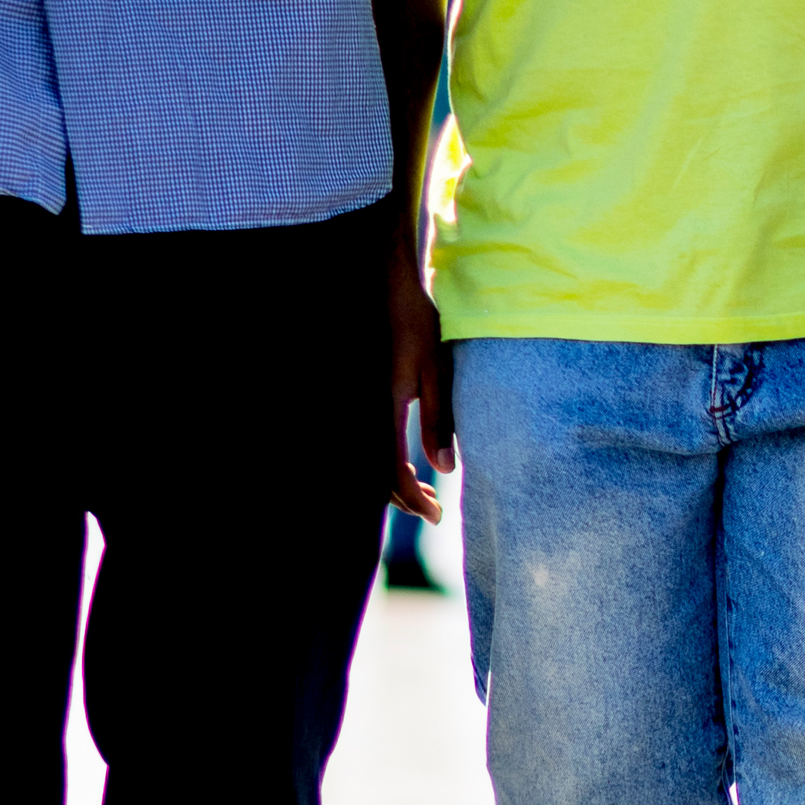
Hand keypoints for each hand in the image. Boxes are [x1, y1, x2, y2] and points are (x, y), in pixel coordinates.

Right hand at [388, 254, 452, 522]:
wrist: (385, 288)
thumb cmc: (415, 324)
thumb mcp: (435, 372)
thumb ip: (438, 421)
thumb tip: (444, 469)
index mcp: (382, 411)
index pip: (392, 474)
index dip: (413, 501)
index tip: (436, 516)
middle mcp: (365, 413)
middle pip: (376, 477)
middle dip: (404, 499)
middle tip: (434, 509)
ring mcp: (360, 409)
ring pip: (369, 464)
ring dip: (394, 483)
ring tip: (424, 490)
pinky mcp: (362, 402)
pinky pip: (369, 445)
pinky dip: (386, 463)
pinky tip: (406, 463)